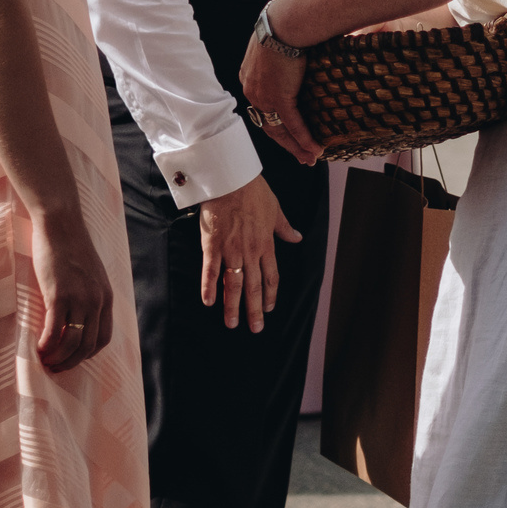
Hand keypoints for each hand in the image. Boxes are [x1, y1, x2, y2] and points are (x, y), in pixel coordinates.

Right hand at [28, 205, 113, 372]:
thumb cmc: (70, 247)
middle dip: (71, 362)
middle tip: (55, 368)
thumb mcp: (89, 274)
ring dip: (58, 358)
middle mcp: (97, 301)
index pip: (103, 338)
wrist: (60, 224)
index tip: (72, 358)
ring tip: (44, 361)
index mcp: (106, 297)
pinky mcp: (59, 295)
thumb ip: (88, 294)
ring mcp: (79, 299)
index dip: (88, 354)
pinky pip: (54, 330)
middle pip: (88, 345)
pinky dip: (46, 345)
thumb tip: (76, 315)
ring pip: (72, 343)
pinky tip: (37, 350)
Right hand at [198, 175, 301, 332]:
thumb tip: (297, 238)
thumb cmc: (253, 191)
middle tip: (255, 328)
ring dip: (233, 306)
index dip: (271, 295)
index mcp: (266, 244)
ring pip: (233, 284)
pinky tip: (208, 302)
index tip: (270, 309)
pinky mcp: (212, 245)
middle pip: (253, 287)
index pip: (271, 276)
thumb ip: (284, 227)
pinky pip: (210, 271)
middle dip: (255, 310)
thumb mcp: (276, 209)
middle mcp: (250, 251)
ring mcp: (231, 250)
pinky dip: (209, 287)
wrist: (231, 179)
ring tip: (232, 324)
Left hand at [238, 23, 320, 165]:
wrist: (286, 22)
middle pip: (269, 125)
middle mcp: (253, 90)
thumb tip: (303, 53)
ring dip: (296, 146)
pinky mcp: (279, 97)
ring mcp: (264, 96)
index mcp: (250, 78)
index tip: (289, 136)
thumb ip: (285, 57)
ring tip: (310, 158)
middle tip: (302, 156)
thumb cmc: (287, 25)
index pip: (262, 108)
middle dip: (287, 143)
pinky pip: (292, 124)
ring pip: (280, 129)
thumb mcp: (280, 44)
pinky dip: (304, 138)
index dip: (276, 124)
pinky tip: (315, 148)